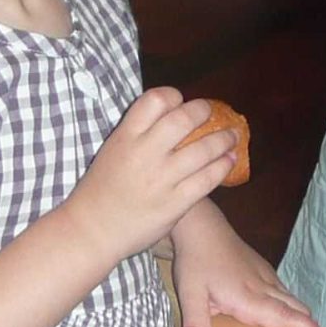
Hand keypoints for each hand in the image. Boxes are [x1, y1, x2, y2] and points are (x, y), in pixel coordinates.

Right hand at [69, 87, 238, 265]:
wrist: (93, 230)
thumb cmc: (103, 188)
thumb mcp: (113, 149)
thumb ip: (138, 132)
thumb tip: (171, 113)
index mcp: (126, 136)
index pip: (155, 100)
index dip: (173, 96)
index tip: (181, 102)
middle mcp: (145, 153)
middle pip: (184, 119)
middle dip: (203, 111)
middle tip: (211, 113)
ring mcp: (162, 179)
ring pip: (203, 149)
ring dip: (224, 139)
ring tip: (232, 136)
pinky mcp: (176, 203)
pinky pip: (208, 179)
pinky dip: (223, 166)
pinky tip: (230, 160)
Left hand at [168, 203, 324, 326]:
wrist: (200, 226)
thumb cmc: (195, 261)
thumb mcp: (190, 296)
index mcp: (248, 297)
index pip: (282, 315)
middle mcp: (261, 286)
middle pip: (292, 305)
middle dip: (306, 322)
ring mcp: (262, 273)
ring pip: (287, 295)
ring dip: (298, 310)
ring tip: (303, 326)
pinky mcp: (259, 264)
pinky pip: (279, 286)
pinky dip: (287, 299)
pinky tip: (280, 303)